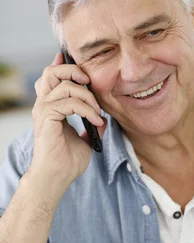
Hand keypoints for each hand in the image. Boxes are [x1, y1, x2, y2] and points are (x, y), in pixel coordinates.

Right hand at [30, 52, 106, 184]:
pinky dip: (86, 109)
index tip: (80, 65)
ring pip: (65, 86)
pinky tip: (96, 121)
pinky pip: (69, 103)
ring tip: (97, 112)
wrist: (57, 177)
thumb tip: (102, 119)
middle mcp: (44, 106)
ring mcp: (43, 111)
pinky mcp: (46, 118)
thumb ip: (90, 126)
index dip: (62, 66)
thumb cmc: (67, 162)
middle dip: (73, 71)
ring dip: (87, 97)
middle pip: (51, 72)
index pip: (52, 78)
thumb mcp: (85, 140)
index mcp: (50, 108)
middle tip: (90, 83)